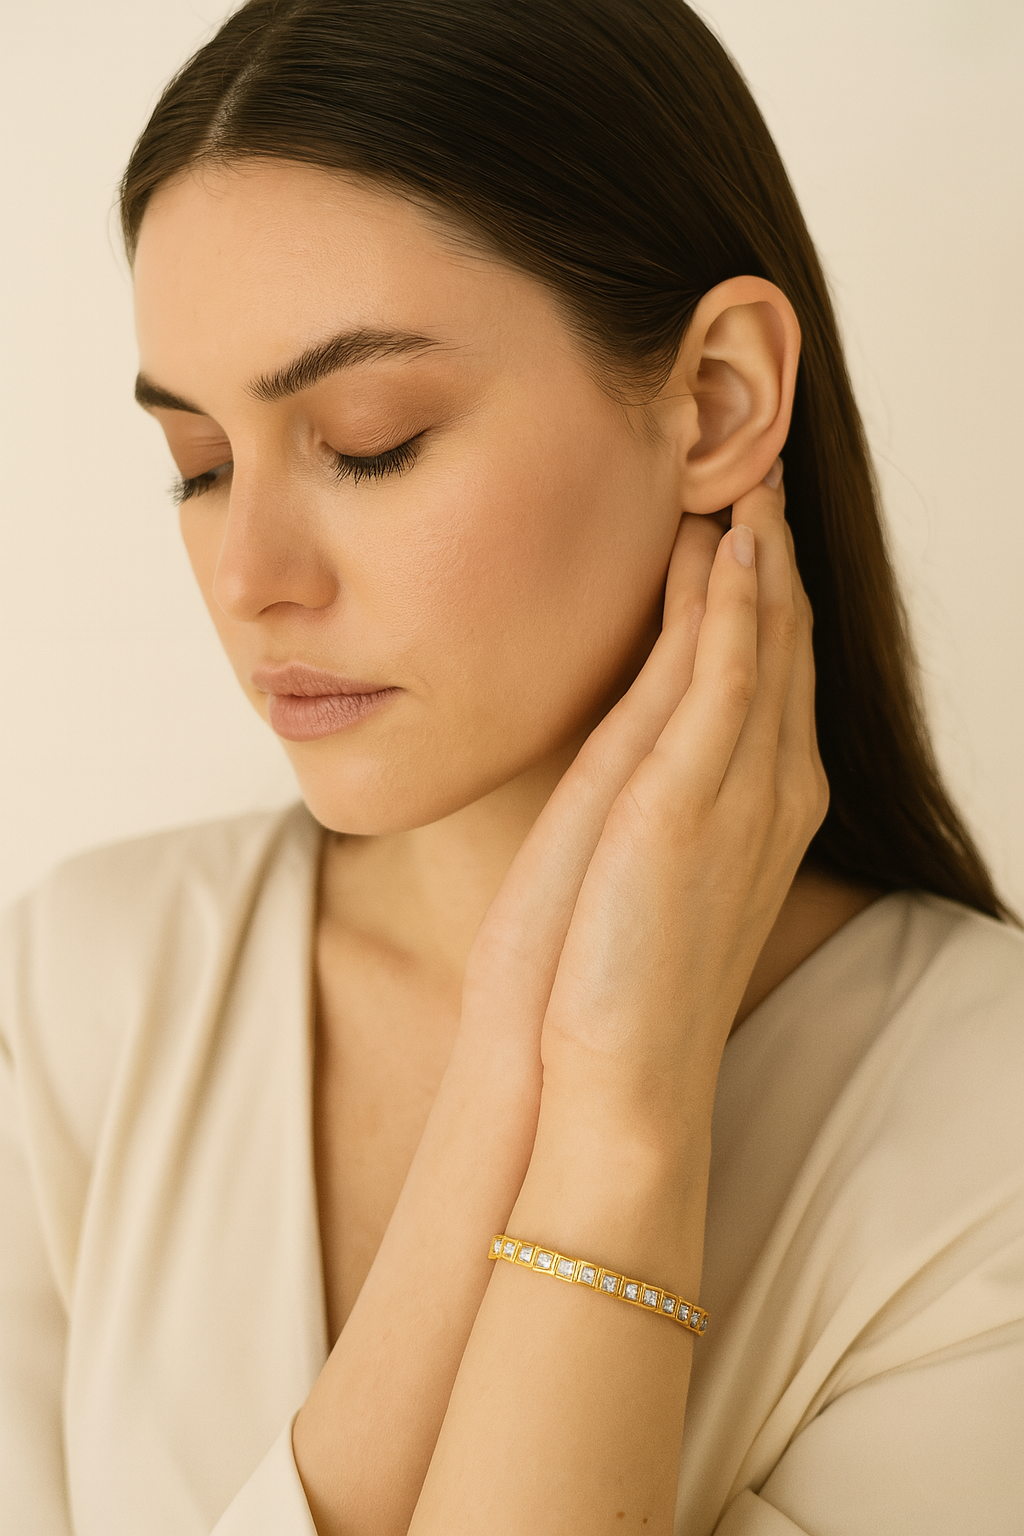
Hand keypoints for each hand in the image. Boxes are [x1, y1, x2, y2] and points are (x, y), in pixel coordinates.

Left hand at [534, 468, 827, 1129]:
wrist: (613, 1073)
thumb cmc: (612, 984)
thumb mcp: (643, 879)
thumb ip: (661, 815)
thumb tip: (640, 773)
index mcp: (761, 815)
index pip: (773, 685)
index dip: (768, 608)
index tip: (751, 541)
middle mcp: (770, 796)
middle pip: (783, 654)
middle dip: (778, 567)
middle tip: (765, 487)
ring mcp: (740, 795)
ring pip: (763, 651)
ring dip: (760, 564)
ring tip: (751, 489)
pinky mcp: (691, 800)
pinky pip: (723, 679)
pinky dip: (730, 608)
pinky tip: (728, 548)